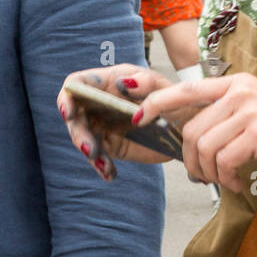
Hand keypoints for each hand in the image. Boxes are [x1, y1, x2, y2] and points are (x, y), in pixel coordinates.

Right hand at [57, 64, 191, 178]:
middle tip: (90, 150)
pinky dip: (102, 166)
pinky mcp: (111, 145)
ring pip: (84, 138)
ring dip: (90, 153)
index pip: (77, 84)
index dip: (67, 97)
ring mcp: (103, 125)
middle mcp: (100, 102)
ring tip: (104, 165)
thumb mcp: (165, 87)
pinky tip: (110, 174)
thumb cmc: (175, 99)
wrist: (188, 124)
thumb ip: (146, 82)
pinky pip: (99, 156)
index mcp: (109, 81)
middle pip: (75, 116)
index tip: (69, 113)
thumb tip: (122, 83)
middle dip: (78, 134)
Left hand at [133, 71, 256, 191]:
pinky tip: (238, 183)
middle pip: (192, 128)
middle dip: (190, 159)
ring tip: (225, 182)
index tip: (140, 118)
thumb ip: (230, 117)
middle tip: (202, 177)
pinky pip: (224, 160)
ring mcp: (250, 110)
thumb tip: (196, 138)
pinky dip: (226, 178)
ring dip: (209, 173)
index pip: (186, 89)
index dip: (157, 104)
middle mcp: (241, 91)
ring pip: (205, 146)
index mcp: (239, 84)